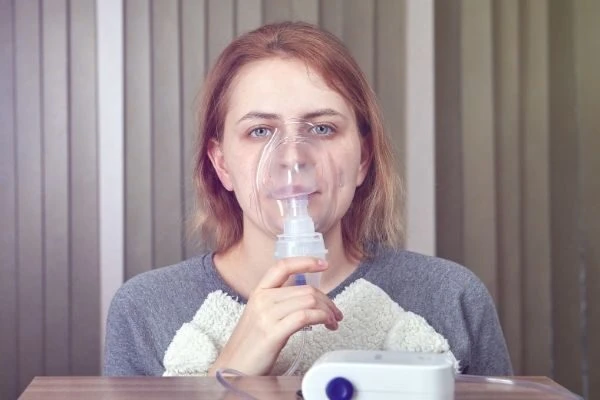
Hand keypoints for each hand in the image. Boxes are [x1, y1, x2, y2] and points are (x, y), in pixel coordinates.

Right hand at [208, 257, 343, 375]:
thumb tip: (308, 298)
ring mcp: (267, 316)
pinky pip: (305, 316)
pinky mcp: (273, 333)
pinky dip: (322, 318)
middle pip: (305, 289)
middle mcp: (262, 300)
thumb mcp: (260, 316)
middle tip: (335, 312)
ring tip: (332, 321)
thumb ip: (279, 303)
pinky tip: (326, 324)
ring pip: (309, 300)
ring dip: (327, 310)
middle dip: (327, 300)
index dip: (305, 262)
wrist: (232, 367)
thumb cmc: (249, 345)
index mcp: (258, 292)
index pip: (282, 267)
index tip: (323, 263)